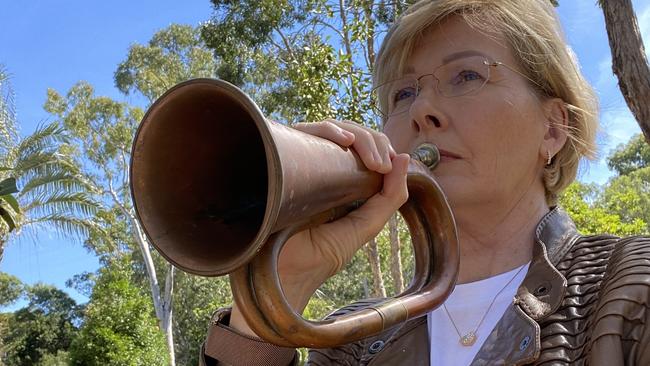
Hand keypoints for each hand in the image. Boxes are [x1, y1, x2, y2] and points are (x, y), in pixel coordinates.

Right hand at [230, 119, 409, 336]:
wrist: (284, 273)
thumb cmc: (321, 255)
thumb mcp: (367, 225)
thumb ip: (390, 197)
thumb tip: (404, 157)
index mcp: (339, 179)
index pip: (361, 146)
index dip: (379, 146)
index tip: (391, 162)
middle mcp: (318, 166)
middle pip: (349, 134)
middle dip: (373, 141)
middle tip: (382, 164)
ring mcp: (299, 162)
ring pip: (331, 128)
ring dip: (358, 136)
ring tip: (372, 159)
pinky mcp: (282, 159)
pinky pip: (304, 131)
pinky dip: (328, 130)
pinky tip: (345, 142)